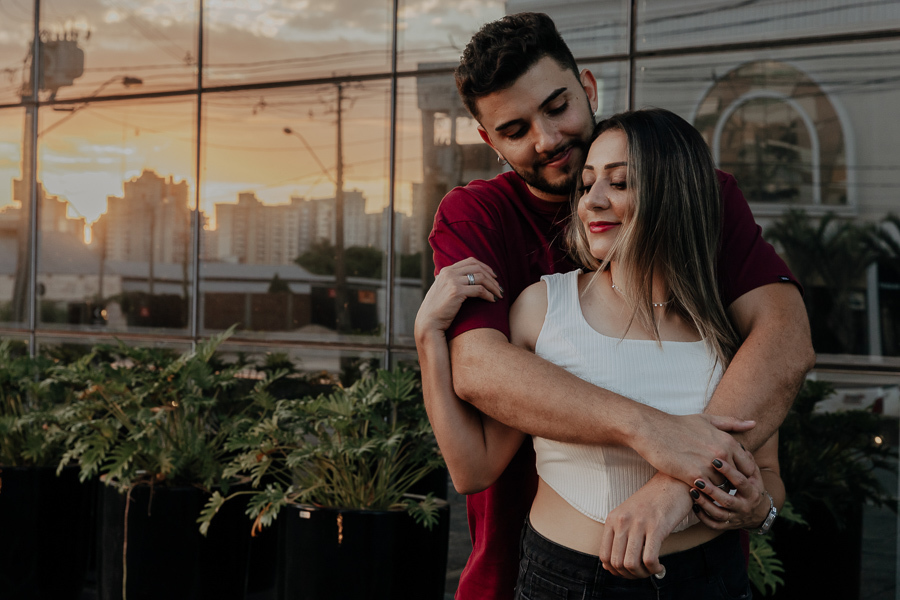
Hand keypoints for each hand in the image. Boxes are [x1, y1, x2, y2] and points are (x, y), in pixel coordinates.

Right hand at [414, 257, 502, 336]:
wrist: (429, 321)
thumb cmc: (437, 309)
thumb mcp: (443, 289)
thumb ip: (452, 281)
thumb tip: (467, 278)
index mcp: (446, 270)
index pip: (471, 261)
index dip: (485, 267)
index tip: (493, 276)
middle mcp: (449, 273)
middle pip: (477, 268)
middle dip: (491, 277)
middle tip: (499, 287)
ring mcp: (452, 281)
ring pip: (481, 278)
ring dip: (493, 286)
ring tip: (499, 294)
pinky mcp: (456, 292)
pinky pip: (479, 290)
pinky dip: (488, 295)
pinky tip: (492, 300)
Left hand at [598, 475, 691, 578]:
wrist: (673, 482)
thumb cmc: (653, 502)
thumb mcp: (629, 515)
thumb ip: (622, 535)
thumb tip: (619, 566)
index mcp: (612, 519)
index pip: (604, 556)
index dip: (615, 571)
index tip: (628, 572)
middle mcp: (622, 521)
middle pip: (617, 563)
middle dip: (630, 576)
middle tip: (642, 573)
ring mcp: (638, 524)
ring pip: (631, 564)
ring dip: (642, 574)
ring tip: (651, 570)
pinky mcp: (657, 527)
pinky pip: (649, 559)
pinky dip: (654, 569)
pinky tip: (660, 566)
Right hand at [635, 413, 755, 487]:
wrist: (652, 430)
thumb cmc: (678, 425)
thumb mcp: (707, 420)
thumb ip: (732, 423)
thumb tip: (754, 424)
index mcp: (727, 441)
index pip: (746, 465)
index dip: (739, 472)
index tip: (729, 474)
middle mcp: (721, 453)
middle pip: (734, 478)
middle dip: (727, 481)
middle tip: (715, 480)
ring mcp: (708, 465)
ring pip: (720, 487)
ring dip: (714, 487)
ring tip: (702, 482)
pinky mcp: (693, 476)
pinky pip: (705, 491)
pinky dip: (701, 491)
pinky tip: (692, 485)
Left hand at [689, 447, 766, 529]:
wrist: (758, 513)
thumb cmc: (751, 487)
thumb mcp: (754, 475)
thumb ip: (747, 462)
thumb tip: (739, 446)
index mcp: (752, 492)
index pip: (740, 482)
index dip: (728, 471)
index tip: (715, 460)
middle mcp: (744, 507)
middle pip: (727, 500)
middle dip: (712, 491)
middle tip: (697, 479)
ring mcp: (735, 518)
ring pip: (718, 514)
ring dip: (704, 503)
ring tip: (692, 491)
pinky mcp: (726, 526)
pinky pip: (713, 524)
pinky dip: (703, 517)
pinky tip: (693, 506)